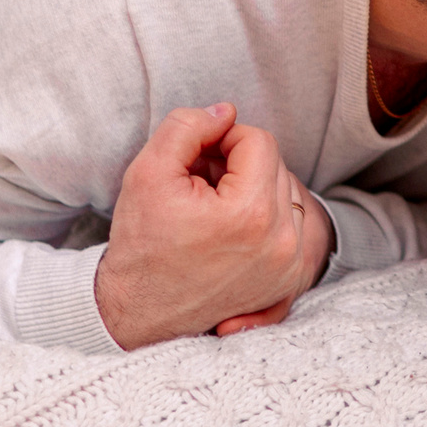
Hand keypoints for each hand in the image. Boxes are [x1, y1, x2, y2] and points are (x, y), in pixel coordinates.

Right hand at [95, 104, 331, 348]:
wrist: (136, 314)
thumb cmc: (141, 244)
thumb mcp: (148, 173)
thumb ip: (187, 127)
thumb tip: (226, 113)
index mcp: (251, 213)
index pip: (258, 141)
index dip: (222, 139)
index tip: (196, 160)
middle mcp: (282, 242)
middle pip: (275, 167)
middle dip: (238, 166)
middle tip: (198, 187)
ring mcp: (289, 265)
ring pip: (285, 194)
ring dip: (253, 192)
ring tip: (211, 211)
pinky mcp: (288, 280)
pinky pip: (291, 227)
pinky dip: (265, 221)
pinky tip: (230, 233)